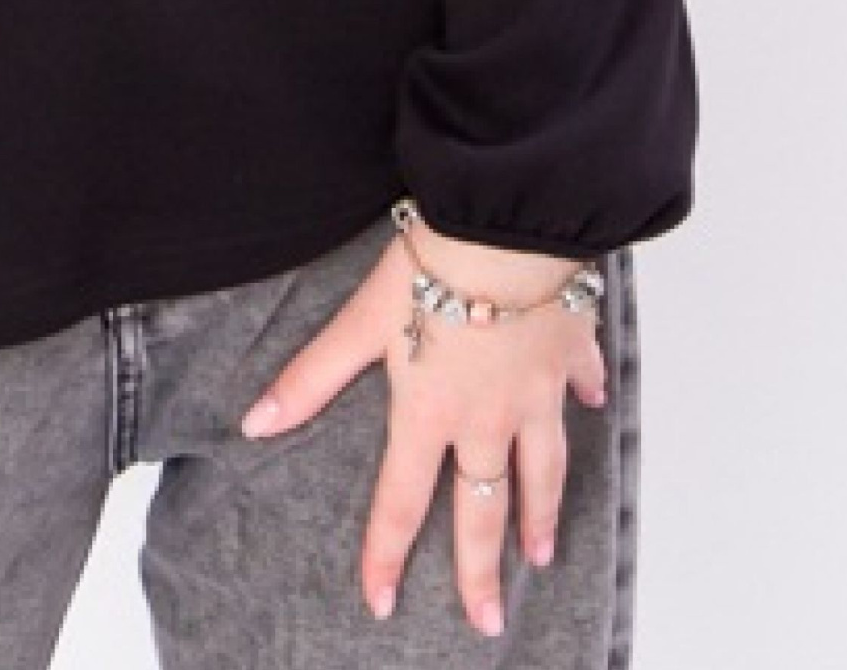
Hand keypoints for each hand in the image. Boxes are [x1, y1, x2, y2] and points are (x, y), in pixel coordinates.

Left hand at [237, 224, 607, 639]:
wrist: (508, 226)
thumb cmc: (432, 267)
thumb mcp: (361, 321)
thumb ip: (311, 377)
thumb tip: (255, 424)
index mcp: (432, 413)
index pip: (402, 501)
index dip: (387, 555)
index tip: (382, 603)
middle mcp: (489, 416)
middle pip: (485, 507)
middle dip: (483, 570)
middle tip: (487, 619)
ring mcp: (537, 389)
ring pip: (544, 467)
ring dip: (541, 511)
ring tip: (541, 552)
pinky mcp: (571, 349)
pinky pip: (582, 382)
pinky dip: (588, 397)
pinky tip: (592, 404)